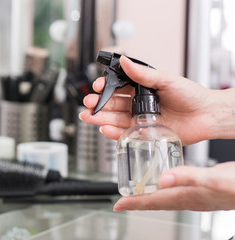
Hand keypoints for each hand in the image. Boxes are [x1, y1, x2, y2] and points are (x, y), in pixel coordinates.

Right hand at [79, 55, 219, 144]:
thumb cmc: (191, 95)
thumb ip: (142, 74)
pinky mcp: (144, 133)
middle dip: (98, 103)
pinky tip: (104, 128)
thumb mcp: (165, 80)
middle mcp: (138, 104)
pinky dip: (113, 132)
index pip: (118, 88)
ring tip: (88, 116)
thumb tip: (125, 61)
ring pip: (115, 118)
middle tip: (88, 103)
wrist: (206, 115)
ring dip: (100, 117)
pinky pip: (125, 133)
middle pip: (113, 104)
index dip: (106, 88)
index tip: (97, 87)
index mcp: (141, 89)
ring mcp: (140, 119)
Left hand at [113, 162, 234, 210]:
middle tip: (123, 201)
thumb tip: (163, 179)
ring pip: (167, 199)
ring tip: (139, 195)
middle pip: (157, 203)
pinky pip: (177, 193)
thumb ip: (188, 177)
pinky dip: (166, 190)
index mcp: (187, 196)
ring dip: (150, 198)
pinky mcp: (204, 192)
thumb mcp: (214, 178)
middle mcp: (190, 200)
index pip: (154, 202)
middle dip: (138, 203)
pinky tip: (167, 185)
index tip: (118, 204)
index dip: (134, 203)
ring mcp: (197, 197)